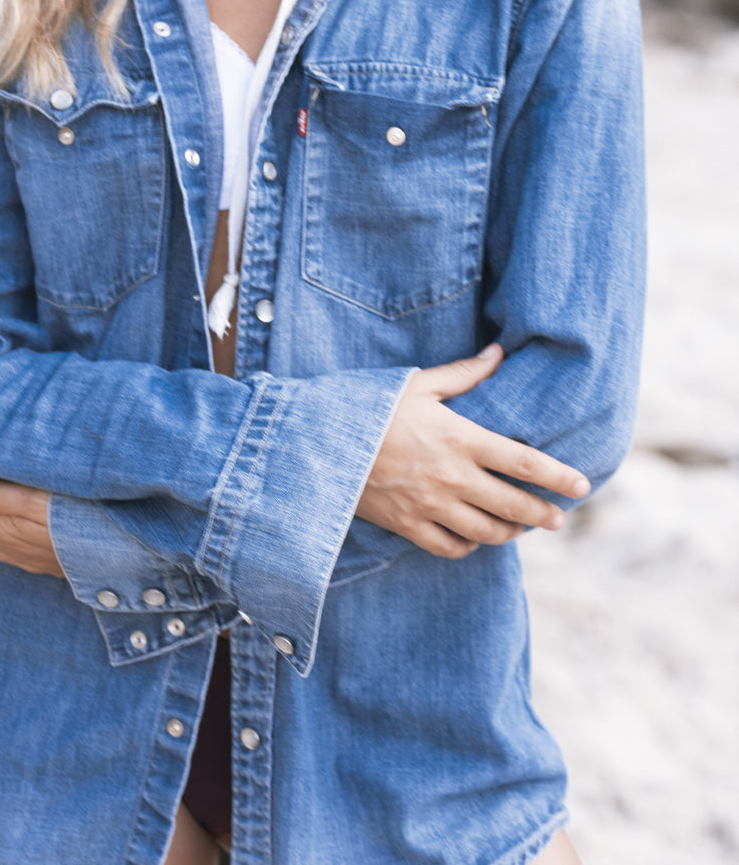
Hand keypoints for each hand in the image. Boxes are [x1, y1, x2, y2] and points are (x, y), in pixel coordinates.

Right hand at [355, 344, 590, 558]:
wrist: (319, 442)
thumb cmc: (371, 406)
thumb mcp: (418, 383)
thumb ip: (464, 374)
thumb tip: (499, 354)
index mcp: (461, 439)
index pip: (526, 464)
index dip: (560, 478)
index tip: (582, 486)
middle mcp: (453, 478)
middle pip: (515, 506)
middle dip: (545, 515)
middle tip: (560, 518)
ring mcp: (431, 506)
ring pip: (488, 532)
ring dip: (511, 532)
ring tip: (521, 528)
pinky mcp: (408, 526)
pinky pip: (452, 547)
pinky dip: (470, 546)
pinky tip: (475, 536)